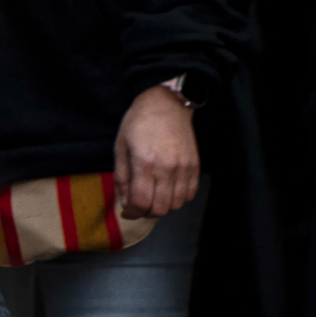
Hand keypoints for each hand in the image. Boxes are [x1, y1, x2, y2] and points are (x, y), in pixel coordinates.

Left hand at [114, 86, 199, 219]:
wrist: (166, 103)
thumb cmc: (138, 123)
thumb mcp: (121, 147)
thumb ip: (122, 178)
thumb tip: (126, 203)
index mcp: (145, 162)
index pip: (141, 202)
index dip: (132, 213)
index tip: (128, 211)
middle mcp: (167, 167)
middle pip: (160, 209)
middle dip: (146, 213)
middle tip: (140, 206)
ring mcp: (184, 167)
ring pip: (176, 204)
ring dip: (163, 206)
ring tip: (154, 196)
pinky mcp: (195, 165)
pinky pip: (189, 194)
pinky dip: (178, 198)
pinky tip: (168, 189)